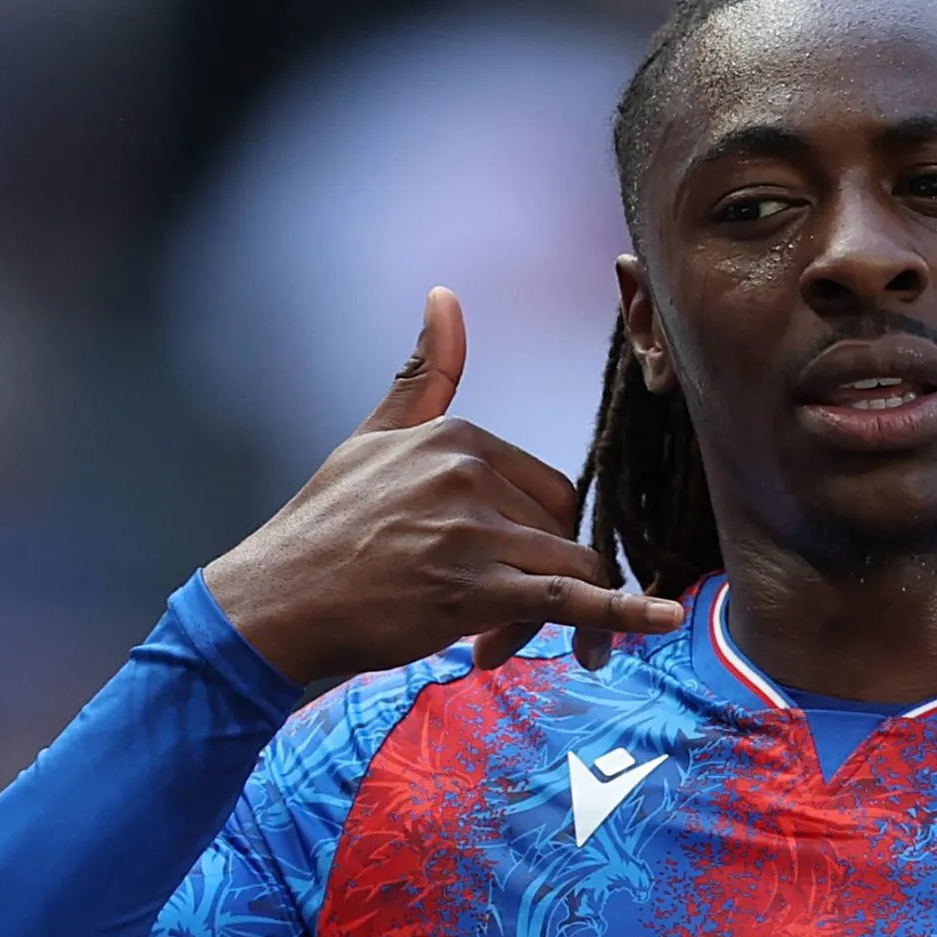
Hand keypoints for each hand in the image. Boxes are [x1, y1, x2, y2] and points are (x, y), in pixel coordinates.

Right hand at [202, 287, 681, 684]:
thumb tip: (445, 294)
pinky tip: (665, 617)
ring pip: (566, 570)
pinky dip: (625, 612)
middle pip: (562, 530)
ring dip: (544, 619)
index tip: (489, 569)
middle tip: (489, 618)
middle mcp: (470, 474)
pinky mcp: (475, 589)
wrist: (272, 605)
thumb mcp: (372, 436)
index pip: (547, 488)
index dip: (531, 537)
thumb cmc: (324, 527)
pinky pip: (572, 600)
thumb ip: (424, 372)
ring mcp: (473, 531)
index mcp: (458, 437)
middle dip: (542, 578)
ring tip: (489, 641)